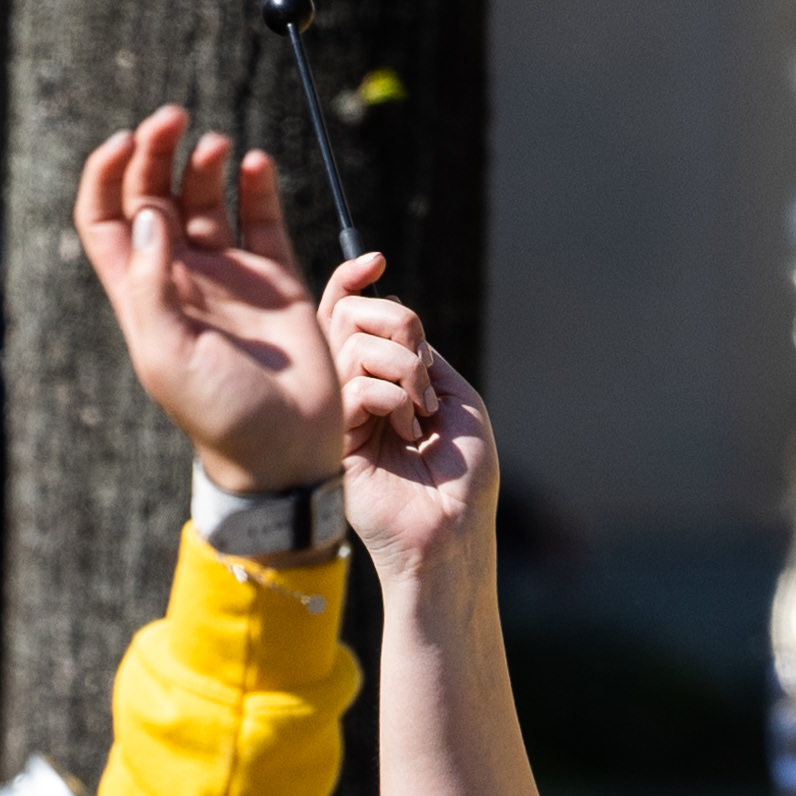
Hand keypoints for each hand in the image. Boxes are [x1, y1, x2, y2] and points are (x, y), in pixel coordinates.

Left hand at [72, 108, 352, 499]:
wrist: (286, 452)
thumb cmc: (220, 415)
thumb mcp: (168, 355)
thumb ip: (151, 285)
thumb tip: (146, 217)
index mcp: (142, 294)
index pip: (106, 218)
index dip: (107, 175)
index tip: (124, 142)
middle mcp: (181, 277)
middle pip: (154, 196)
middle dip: (156, 152)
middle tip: (173, 118)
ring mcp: (228, 276)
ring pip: (205, 199)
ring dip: (205, 164)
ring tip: (218, 146)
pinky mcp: (275, 280)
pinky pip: (262, 219)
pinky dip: (257, 186)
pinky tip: (256, 164)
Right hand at [334, 284, 497, 587]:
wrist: (453, 535)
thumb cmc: (464, 478)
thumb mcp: (456, 398)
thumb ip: (419, 353)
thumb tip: (388, 306)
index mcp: (380, 379)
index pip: (352, 316)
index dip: (355, 282)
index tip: (373, 260)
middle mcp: (353, 392)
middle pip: (348, 316)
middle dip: (396, 325)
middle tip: (424, 371)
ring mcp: (339, 416)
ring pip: (349, 344)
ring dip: (403, 367)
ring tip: (422, 411)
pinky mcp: (331, 441)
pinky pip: (351, 384)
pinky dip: (391, 396)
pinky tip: (408, 431)